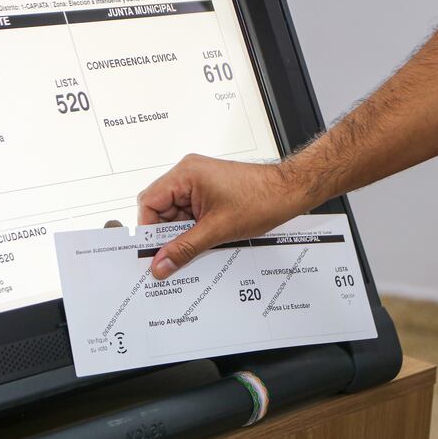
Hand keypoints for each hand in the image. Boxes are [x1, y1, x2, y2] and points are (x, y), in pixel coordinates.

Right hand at [137, 154, 314, 279]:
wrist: (289, 192)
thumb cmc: (261, 200)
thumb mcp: (216, 231)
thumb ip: (183, 249)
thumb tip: (160, 264)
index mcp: (185, 174)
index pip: (149, 202)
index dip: (148, 228)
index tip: (152, 251)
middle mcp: (188, 174)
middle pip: (160, 208)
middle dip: (167, 233)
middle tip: (171, 255)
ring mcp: (198, 182)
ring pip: (174, 213)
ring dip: (181, 232)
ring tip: (198, 245)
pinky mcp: (208, 191)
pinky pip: (189, 212)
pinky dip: (192, 228)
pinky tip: (203, 240)